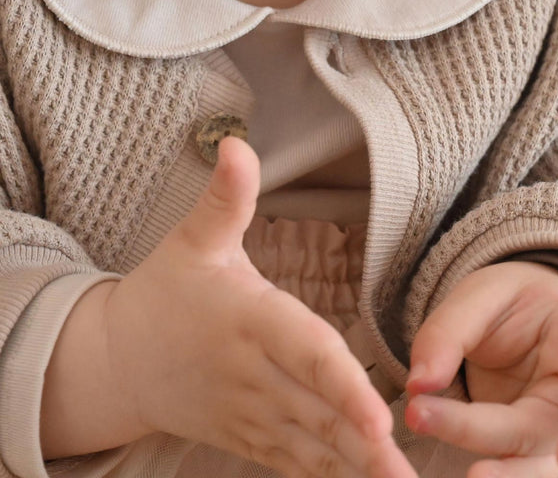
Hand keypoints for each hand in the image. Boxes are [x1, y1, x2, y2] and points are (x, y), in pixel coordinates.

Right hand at [44, 137, 415, 477]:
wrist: (119, 360)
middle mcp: (253, 374)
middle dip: (363, 443)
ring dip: (355, 469)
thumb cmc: (166, 292)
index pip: (303, 351)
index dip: (340, 384)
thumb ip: (227, 197)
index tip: (379, 415)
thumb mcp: (194, 239)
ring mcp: (251, 413)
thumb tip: (237, 142)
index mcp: (247, 320)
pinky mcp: (249, 436)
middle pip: (316, 411)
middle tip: (408, 472)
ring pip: (310, 446)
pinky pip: (293, 462)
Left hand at [404, 261, 557, 477]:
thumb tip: (421, 383)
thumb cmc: (513, 307)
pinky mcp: (539, 452)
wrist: (514, 326)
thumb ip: (451, 330)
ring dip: (527, 475)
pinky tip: (469, 475)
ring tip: (479, 477)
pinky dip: (500, 476)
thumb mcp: (481, 296)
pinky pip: (525, 470)